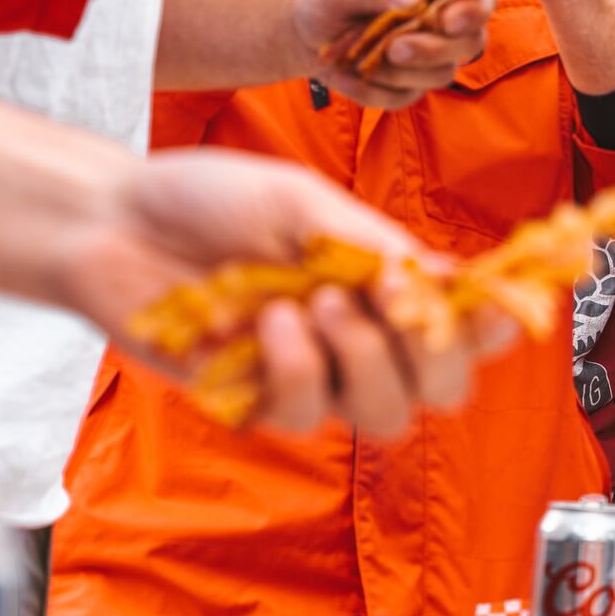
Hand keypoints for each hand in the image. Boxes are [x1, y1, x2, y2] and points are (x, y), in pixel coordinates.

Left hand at [70, 146, 512, 438]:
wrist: (117, 222)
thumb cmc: (213, 200)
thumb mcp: (306, 202)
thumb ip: (374, 247)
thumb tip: (439, 283)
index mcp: (389, 281)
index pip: (472, 322)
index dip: (496, 323)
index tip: (490, 303)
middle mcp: (364, 336)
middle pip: (446, 387)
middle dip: (432, 353)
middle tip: (387, 304)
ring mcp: (317, 376)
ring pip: (388, 416)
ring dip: (363, 360)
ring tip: (315, 304)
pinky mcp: (260, 405)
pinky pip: (308, 416)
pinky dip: (296, 367)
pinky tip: (266, 324)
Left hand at [293, 0, 496, 107]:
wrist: (306, 33)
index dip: (477, 7)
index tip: (449, 18)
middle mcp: (444, 22)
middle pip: (473, 41)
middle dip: (436, 48)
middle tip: (395, 47)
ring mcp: (431, 57)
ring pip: (442, 73)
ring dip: (401, 71)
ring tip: (361, 58)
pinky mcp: (411, 86)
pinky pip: (404, 97)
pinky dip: (372, 90)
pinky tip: (347, 75)